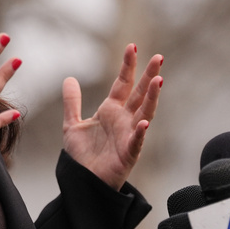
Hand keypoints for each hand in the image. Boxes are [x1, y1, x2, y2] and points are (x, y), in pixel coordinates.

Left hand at [62, 44, 162, 188]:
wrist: (83, 182)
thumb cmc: (82, 156)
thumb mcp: (72, 124)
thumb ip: (72, 102)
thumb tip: (69, 78)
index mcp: (111, 111)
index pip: (123, 83)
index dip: (128, 66)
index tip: (132, 46)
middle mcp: (123, 120)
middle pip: (139, 94)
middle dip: (149, 76)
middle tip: (159, 58)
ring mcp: (129, 135)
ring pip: (144, 113)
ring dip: (152, 98)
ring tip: (159, 80)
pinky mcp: (128, 154)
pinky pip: (136, 141)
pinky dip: (140, 132)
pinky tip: (144, 122)